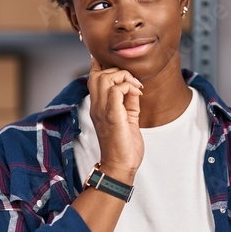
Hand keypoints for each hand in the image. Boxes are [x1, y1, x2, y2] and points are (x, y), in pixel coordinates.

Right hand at [88, 57, 143, 181]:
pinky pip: (115, 90)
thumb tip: (133, 87)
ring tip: (136, 87)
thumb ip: (128, 101)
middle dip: (118, 71)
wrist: (120, 167)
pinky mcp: (111, 115)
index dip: (102, 65)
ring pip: (105, 78)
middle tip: (134, 83)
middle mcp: (96, 106)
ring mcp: (102, 110)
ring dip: (124, 77)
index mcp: (98, 106)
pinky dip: (128, 87)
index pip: (93, 77)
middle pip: (98, 73)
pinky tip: (137, 94)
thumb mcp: (128, 118)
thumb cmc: (124, 147)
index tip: (118, 64)